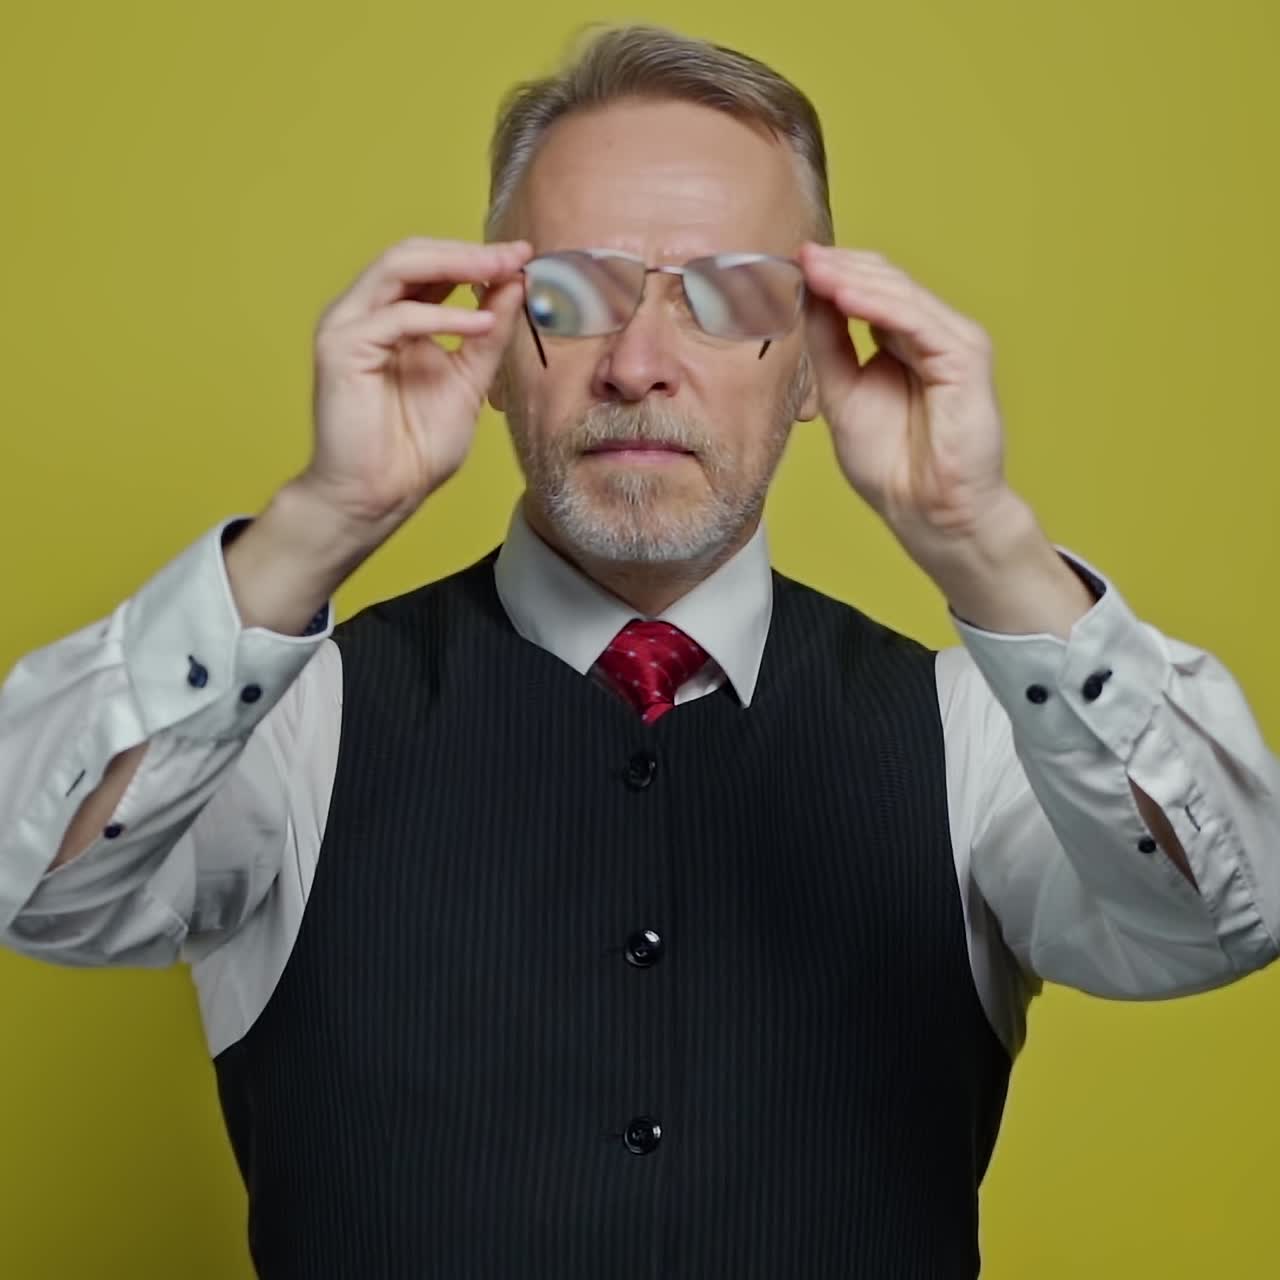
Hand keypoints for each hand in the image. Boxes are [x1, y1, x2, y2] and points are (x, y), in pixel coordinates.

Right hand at [302, 236, 532, 530]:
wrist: (380, 495)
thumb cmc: (415, 449)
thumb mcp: (468, 381)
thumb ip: (487, 335)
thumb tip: (514, 284)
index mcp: (393, 318)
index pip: (432, 268)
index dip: (476, 258)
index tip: (523, 256)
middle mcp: (366, 314)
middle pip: (413, 254)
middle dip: (469, 252)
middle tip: (516, 255)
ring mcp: (348, 326)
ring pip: (397, 267)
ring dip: (454, 265)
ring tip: (501, 271)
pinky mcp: (340, 348)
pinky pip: (396, 317)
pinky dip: (442, 316)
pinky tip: (480, 324)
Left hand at [798, 242, 1013, 562]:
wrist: (926, 510)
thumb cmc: (891, 463)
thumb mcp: (842, 392)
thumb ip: (827, 344)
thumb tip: (803, 295)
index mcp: (902, 339)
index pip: (867, 288)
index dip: (828, 274)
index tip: (784, 262)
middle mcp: (930, 333)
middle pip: (884, 280)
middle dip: (837, 267)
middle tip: (793, 255)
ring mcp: (952, 343)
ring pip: (899, 293)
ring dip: (852, 278)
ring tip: (812, 268)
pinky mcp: (966, 359)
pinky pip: (919, 321)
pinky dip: (880, 306)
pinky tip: (845, 296)